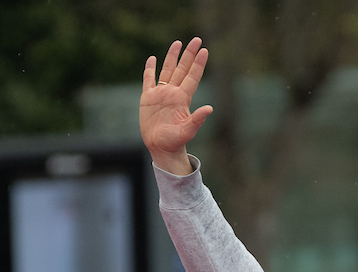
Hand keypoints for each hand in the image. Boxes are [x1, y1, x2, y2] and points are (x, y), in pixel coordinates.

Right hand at [140, 38, 213, 174]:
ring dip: (172, 56)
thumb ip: (197, 119)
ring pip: (167, 70)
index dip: (198, 63)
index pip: (192, 76)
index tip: (204, 50)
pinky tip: (152, 58)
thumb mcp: (188, 130)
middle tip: (197, 39)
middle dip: (189, 54)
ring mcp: (161, 94)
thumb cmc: (175, 141)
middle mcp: (173, 93)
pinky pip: (149, 80)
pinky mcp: (148, 98)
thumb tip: (210, 108)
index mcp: (183, 98)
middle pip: (182, 69)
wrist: (161, 147)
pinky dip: (150, 69)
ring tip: (178, 43)